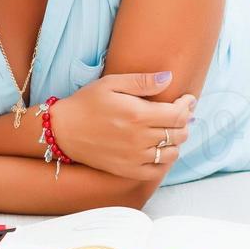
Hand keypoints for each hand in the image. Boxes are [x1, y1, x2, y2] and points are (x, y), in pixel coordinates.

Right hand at [47, 72, 193, 181]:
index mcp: (138, 114)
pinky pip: (158, 171)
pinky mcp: (127, 170)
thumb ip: (142, 81)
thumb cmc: (86, 103)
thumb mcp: (111, 84)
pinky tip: (159, 150)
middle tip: (179, 114)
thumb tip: (169, 78)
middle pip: (179, 133)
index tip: (187, 100)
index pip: (178, 114)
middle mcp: (139, 138)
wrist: (62, 130)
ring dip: (176, 141)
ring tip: (169, 131)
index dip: (187, 106)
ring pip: (172, 152)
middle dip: (184, 122)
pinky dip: (164, 161)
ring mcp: (134, 157)